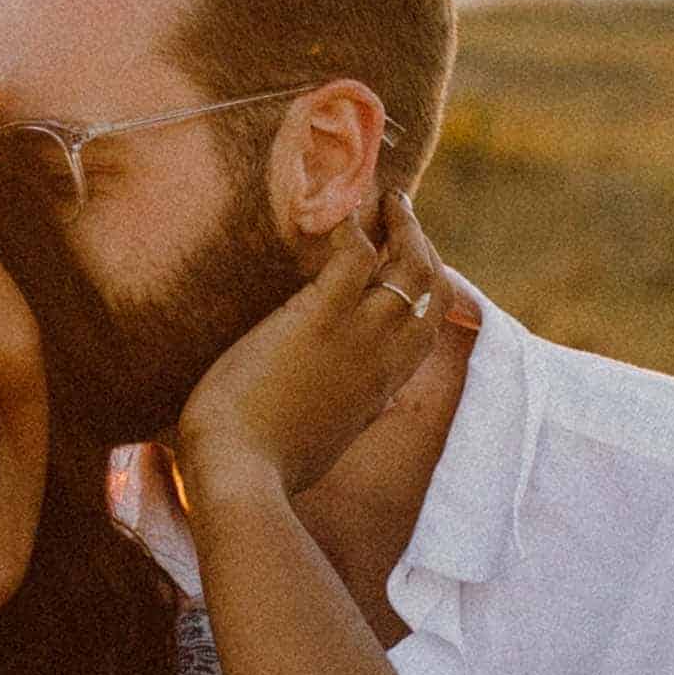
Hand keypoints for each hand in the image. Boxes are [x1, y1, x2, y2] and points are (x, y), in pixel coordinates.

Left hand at [173, 199, 457, 509]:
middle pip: (434, 290)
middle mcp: (384, 358)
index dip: (428, 291)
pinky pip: (355, 257)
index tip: (413, 264)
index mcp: (383, 388)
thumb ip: (350, 414)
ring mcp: (357, 336)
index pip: (427, 328)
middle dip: (423, 246)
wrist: (239, 474)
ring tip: (386, 200)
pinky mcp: (317, 318)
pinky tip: (342, 215)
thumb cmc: (268, 466)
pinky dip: (355, 229)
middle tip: (402, 216)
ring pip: (411, 266)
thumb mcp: (328, 442)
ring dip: (401, 224)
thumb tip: (369, 406)